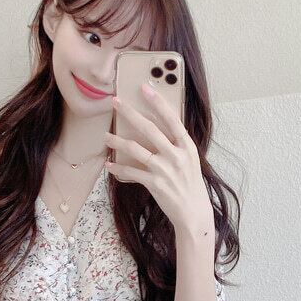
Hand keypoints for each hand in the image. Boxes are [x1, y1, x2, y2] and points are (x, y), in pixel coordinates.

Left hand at [104, 82, 213, 237]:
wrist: (194, 212)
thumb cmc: (190, 185)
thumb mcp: (189, 161)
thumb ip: (176, 146)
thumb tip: (156, 130)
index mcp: (187, 146)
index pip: (172, 119)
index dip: (158, 102)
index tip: (145, 88)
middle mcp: (177, 155)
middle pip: (149, 128)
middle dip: (129, 113)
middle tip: (115, 102)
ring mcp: (165, 169)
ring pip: (135, 149)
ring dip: (117, 142)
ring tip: (106, 136)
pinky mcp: (155, 183)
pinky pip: (131, 172)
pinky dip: (118, 169)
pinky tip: (109, 166)